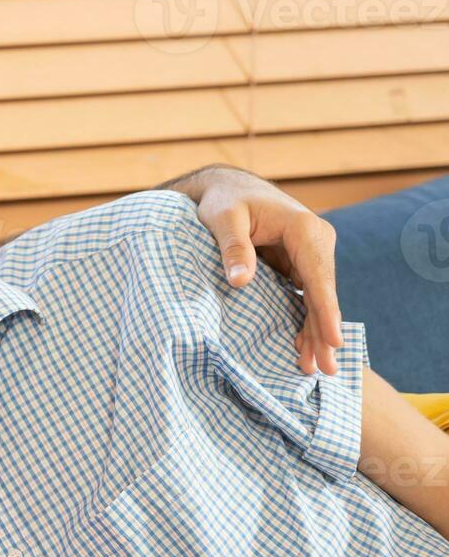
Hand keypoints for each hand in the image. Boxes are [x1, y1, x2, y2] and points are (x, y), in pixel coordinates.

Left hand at [188, 167, 344, 374]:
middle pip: (323, 293)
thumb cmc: (226, 201)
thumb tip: (240, 283)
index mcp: (304, 229)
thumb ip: (233, 248)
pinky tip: (304, 347)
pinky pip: (306, 296)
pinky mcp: (301, 263)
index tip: (334, 340)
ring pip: (317, 298)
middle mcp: (317, 241)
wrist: (230, 187)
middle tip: (326, 369)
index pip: (318, 276)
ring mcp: (311, 254)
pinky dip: (306, 321)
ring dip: (316, 332)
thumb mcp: (223, 219)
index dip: (325, 311)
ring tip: (315, 367)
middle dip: (324, 331)